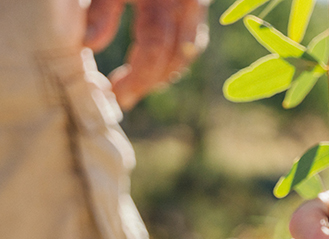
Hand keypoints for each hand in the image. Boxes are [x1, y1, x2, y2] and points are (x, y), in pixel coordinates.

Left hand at [84, 0, 208, 109]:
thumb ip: (101, 11)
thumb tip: (89, 45)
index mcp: (162, 0)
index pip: (155, 48)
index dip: (137, 77)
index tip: (116, 95)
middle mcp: (187, 6)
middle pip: (176, 57)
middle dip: (150, 81)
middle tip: (125, 98)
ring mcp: (196, 7)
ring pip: (188, 53)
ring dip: (165, 73)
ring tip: (137, 84)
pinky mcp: (197, 7)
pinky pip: (192, 41)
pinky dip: (174, 58)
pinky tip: (154, 66)